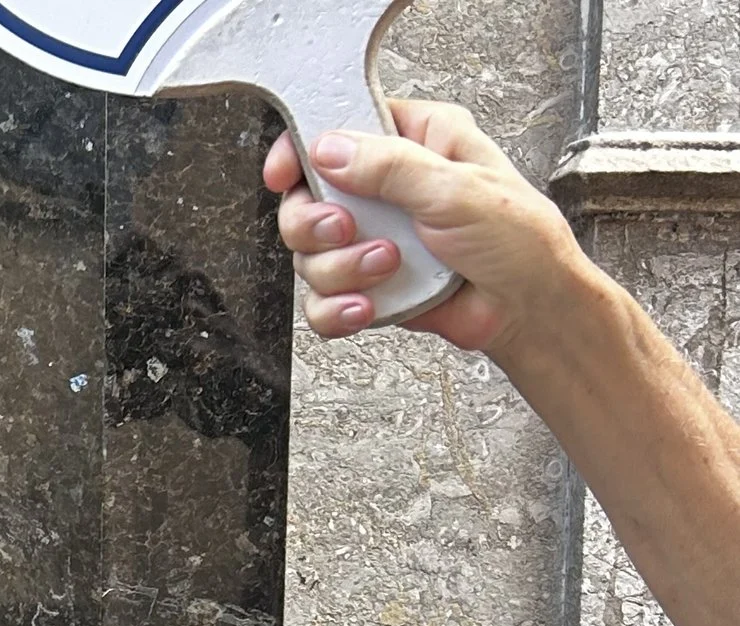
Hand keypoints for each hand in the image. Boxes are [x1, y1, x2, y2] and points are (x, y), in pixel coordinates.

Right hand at [265, 99, 596, 356]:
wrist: (527, 310)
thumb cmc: (520, 243)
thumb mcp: (459, 188)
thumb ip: (390, 167)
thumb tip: (331, 149)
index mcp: (417, 142)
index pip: (340, 127)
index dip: (303, 149)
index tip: (287, 172)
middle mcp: (390, 188)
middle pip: (309, 197)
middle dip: (318, 223)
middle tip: (346, 229)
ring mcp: (374, 237)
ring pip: (310, 254)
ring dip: (341, 268)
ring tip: (387, 266)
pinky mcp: (367, 284)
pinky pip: (321, 300)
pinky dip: (336, 309)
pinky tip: (366, 306)